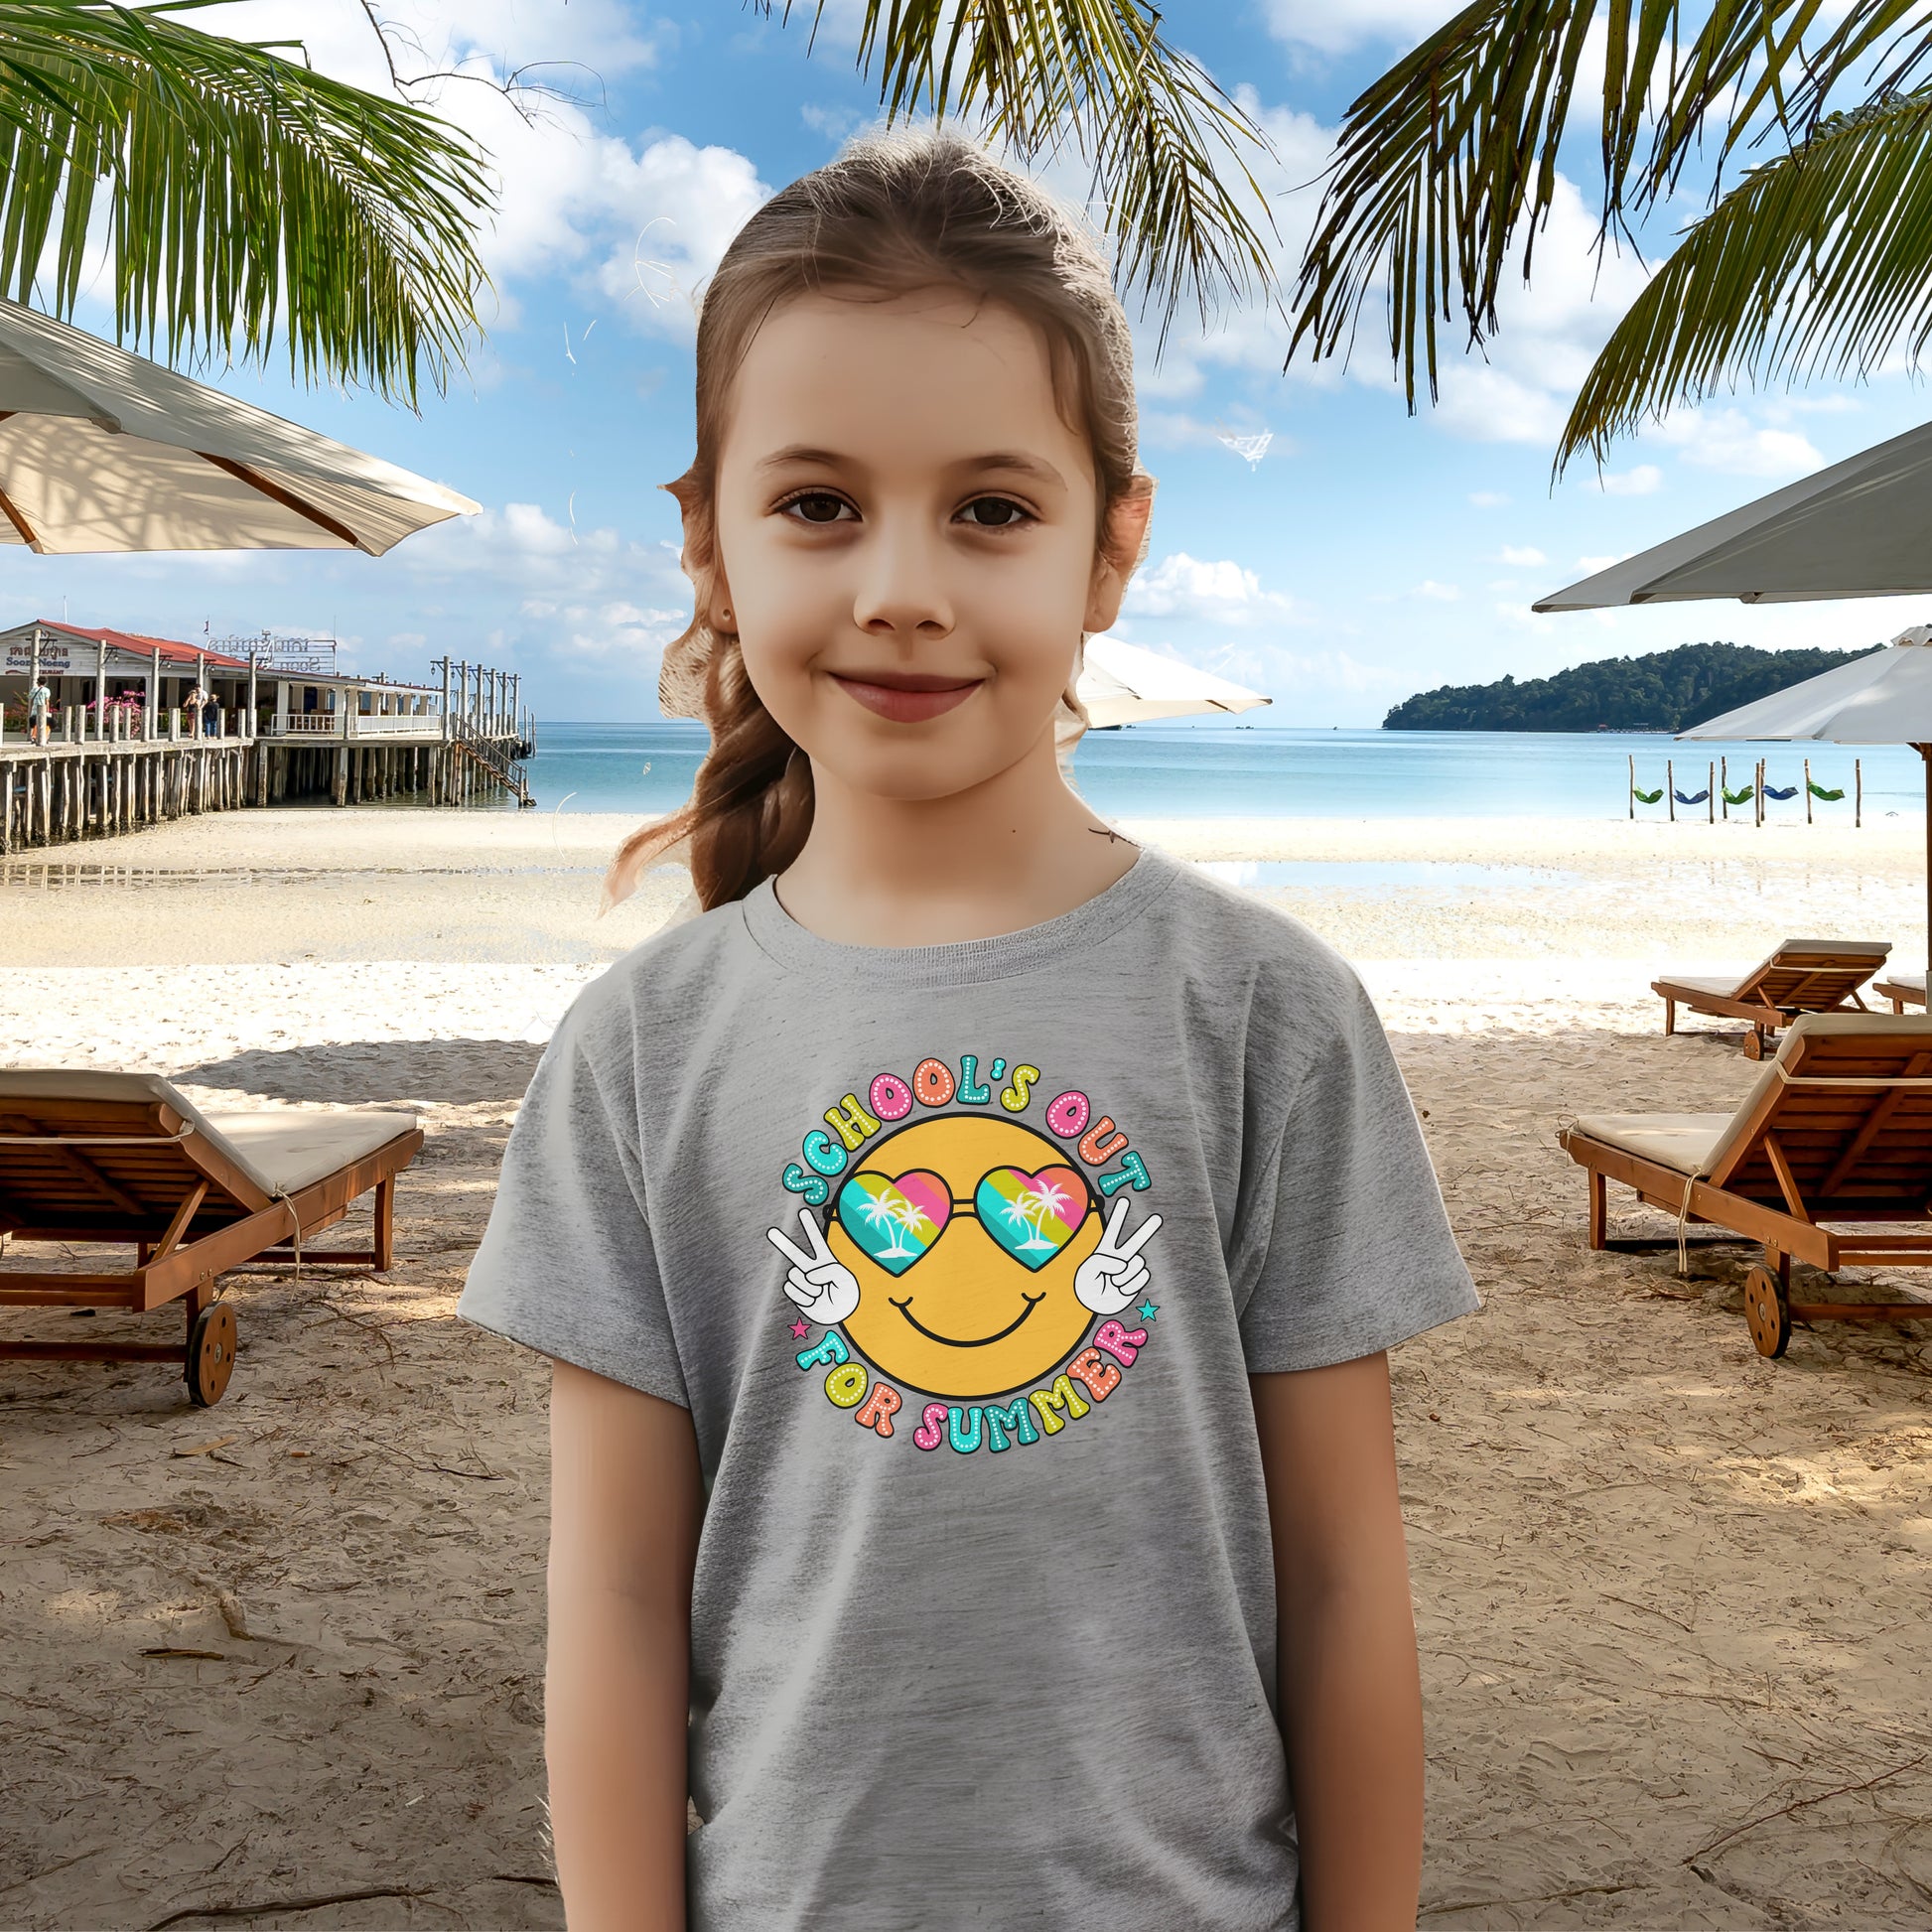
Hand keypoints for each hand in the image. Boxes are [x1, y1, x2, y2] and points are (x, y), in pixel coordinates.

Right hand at [766, 1208, 860, 1325]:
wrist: (842, 1314)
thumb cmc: (846, 1294)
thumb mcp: (844, 1278)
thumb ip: (828, 1271)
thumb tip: (807, 1275)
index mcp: (825, 1261)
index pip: (816, 1241)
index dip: (809, 1226)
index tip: (802, 1212)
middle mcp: (812, 1269)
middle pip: (794, 1253)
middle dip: (782, 1242)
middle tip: (771, 1231)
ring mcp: (803, 1281)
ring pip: (794, 1275)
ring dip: (807, 1286)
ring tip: (819, 1292)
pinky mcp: (797, 1294)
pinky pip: (791, 1289)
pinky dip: (802, 1296)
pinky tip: (812, 1299)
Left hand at [1074, 1197, 1161, 1314]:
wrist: (1093, 1305)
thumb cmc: (1087, 1285)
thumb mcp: (1088, 1269)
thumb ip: (1104, 1261)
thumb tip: (1125, 1263)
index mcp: (1105, 1251)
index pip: (1113, 1231)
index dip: (1119, 1216)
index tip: (1125, 1200)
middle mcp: (1120, 1258)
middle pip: (1136, 1241)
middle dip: (1147, 1229)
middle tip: (1157, 1217)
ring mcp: (1129, 1270)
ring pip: (1138, 1263)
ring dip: (1125, 1275)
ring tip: (1113, 1282)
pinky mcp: (1136, 1282)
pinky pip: (1142, 1277)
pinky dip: (1130, 1285)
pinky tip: (1120, 1289)